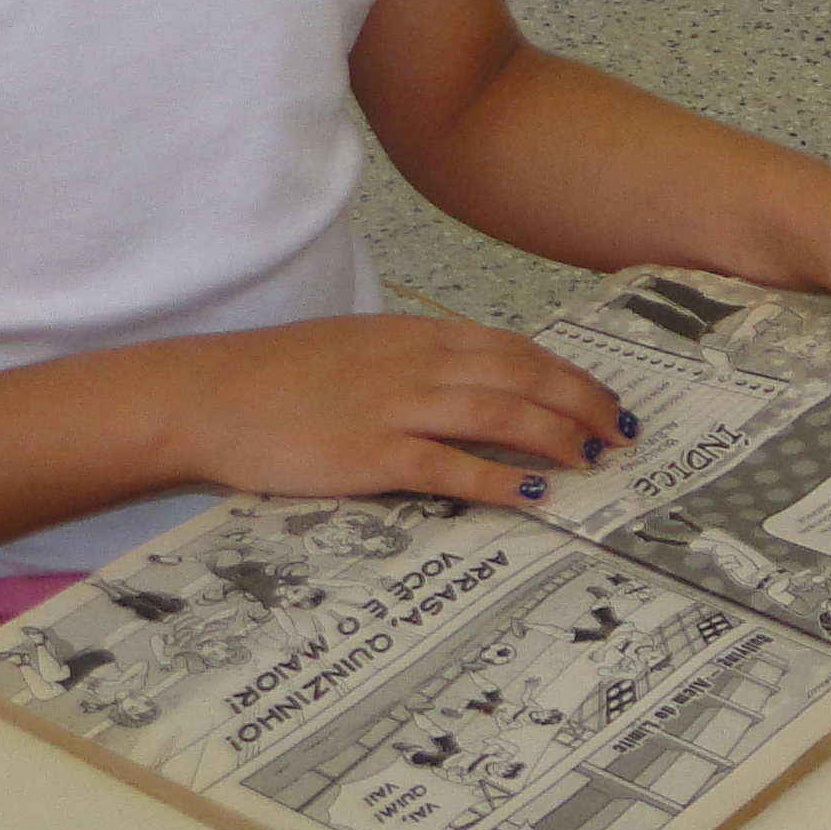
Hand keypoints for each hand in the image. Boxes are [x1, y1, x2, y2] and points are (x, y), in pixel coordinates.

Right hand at [166, 316, 630, 510]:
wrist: (210, 394)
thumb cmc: (276, 377)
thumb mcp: (356, 350)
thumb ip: (410, 362)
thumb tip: (462, 384)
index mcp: (414, 335)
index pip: (512, 348)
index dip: (566, 374)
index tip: (601, 397)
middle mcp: (417, 363)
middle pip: (522, 376)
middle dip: (580, 404)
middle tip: (620, 433)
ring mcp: (396, 406)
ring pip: (500, 413)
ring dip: (557, 437)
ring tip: (595, 460)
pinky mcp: (372, 453)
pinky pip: (452, 466)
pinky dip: (501, 479)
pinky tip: (536, 495)